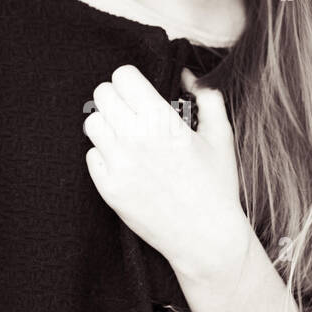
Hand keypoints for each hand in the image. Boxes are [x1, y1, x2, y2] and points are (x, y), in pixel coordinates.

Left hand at [84, 63, 249, 278]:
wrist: (206, 237)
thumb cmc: (217, 186)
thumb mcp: (221, 136)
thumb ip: (207, 97)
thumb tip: (188, 75)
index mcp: (162, 120)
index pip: (122, 76)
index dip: (131, 82)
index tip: (140, 93)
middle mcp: (135, 138)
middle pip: (101, 94)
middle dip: (117, 100)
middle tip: (131, 114)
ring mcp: (118, 164)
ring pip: (91, 123)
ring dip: (107, 125)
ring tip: (126, 137)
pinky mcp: (108, 188)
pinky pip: (91, 156)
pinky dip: (103, 156)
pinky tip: (125, 163)